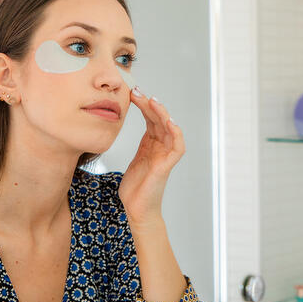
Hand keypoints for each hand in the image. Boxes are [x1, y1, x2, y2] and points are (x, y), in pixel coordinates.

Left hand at [118, 87, 185, 227]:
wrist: (137, 210)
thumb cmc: (134, 189)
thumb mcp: (134, 160)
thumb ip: (137, 146)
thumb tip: (125, 132)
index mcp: (151, 145)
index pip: (150, 119)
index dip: (143, 105)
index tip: (132, 93)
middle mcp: (161, 147)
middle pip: (159, 120)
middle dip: (149, 104)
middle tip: (137, 91)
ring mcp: (165, 155)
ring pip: (168, 128)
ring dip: (161, 113)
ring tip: (151, 100)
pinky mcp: (167, 165)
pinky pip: (177, 146)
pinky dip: (176, 133)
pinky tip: (169, 122)